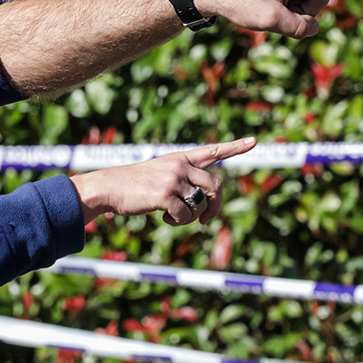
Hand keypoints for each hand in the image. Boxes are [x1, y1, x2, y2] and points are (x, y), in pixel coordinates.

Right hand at [69, 137, 256, 225]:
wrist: (107, 188)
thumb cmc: (131, 186)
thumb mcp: (158, 175)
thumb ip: (181, 182)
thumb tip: (202, 206)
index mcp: (179, 158)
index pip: (211, 151)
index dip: (235, 147)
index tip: (254, 141)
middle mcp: (179, 166)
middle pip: (215, 186)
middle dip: (215, 206)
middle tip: (206, 219)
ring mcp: (173, 179)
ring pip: (201, 203)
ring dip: (193, 216)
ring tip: (177, 217)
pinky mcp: (165, 195)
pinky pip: (186, 215)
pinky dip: (179, 222)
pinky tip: (166, 219)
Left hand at [194, 0, 362, 38]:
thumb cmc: (237, 1)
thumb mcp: (269, 20)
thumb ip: (298, 27)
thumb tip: (313, 29)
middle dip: (305, 12)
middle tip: (278, 17)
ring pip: (309, 3)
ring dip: (294, 14)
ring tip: (269, 13)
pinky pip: (297, 3)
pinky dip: (287, 12)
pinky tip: (269, 12)